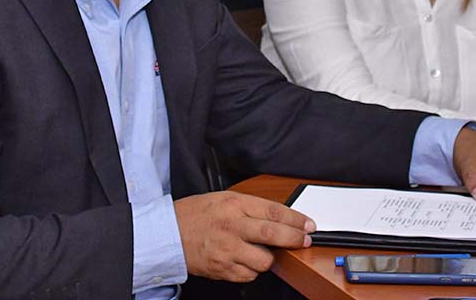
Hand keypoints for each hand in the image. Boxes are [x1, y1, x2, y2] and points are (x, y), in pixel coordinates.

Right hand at [174, 191, 315, 281]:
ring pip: (264, 260)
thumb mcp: (224, 199)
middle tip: (305, 241)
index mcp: (235, 205)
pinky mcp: (222, 269)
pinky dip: (252, 270)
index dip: (296, 220)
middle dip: (295, 239)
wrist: (167, 234)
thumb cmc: (195, 214)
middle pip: (274, 235)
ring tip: (261, 251)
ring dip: (269, 258)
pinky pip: (249, 275)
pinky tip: (245, 260)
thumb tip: (280, 219)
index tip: (309, 225)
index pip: (274, 211)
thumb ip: (251, 208)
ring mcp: (227, 250)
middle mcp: (232, 226)